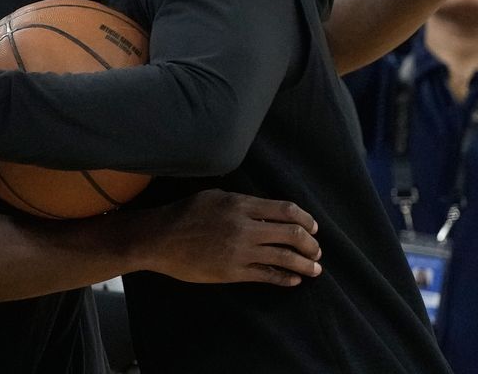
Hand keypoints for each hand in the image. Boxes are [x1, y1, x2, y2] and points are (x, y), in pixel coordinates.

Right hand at [141, 190, 322, 286]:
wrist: (160, 239)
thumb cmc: (185, 214)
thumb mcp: (215, 196)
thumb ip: (242, 202)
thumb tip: (266, 210)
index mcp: (241, 204)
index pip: (286, 210)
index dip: (305, 220)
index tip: (313, 227)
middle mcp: (245, 226)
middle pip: (291, 233)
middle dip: (311, 244)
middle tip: (317, 250)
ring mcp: (240, 250)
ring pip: (284, 257)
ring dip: (305, 264)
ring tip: (315, 269)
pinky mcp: (233, 271)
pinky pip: (267, 275)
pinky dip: (285, 278)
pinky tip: (294, 281)